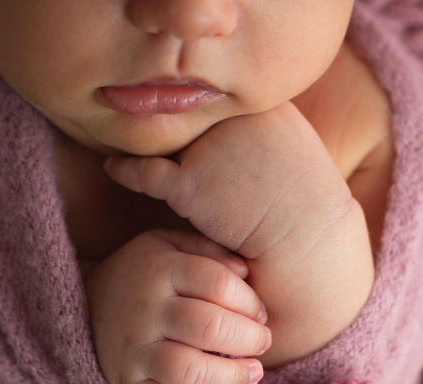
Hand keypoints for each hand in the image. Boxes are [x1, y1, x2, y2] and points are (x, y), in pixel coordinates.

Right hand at [84, 229, 271, 383]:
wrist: (87, 303)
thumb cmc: (147, 274)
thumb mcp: (172, 246)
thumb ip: (211, 253)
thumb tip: (247, 274)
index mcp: (161, 269)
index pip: (216, 283)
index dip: (249, 302)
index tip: (260, 314)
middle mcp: (145, 310)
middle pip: (207, 327)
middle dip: (249, 339)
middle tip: (262, 343)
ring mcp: (133, 350)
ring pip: (188, 370)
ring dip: (230, 377)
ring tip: (252, 374)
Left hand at [104, 102, 372, 366]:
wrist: (308, 245)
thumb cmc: (307, 206)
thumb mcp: (296, 145)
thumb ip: (263, 125)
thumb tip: (235, 121)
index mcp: (262, 103)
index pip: (216, 99)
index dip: (201, 113)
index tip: (188, 120)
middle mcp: (232, 118)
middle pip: (188, 115)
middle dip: (176, 126)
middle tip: (152, 129)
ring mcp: (208, 150)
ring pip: (165, 140)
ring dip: (149, 145)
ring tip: (128, 144)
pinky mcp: (188, 186)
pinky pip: (143, 172)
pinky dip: (125, 170)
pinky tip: (114, 169)